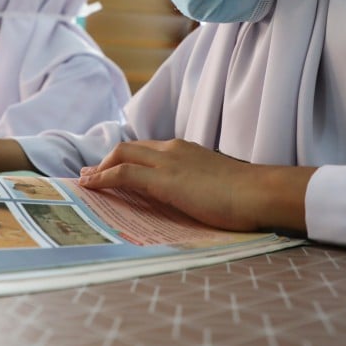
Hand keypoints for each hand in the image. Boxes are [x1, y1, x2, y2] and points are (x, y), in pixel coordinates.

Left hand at [77, 139, 314, 233]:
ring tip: (85, 183)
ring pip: (121, 155)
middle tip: (89, 175)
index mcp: (186, 150)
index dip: (126, 159)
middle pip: (128, 148)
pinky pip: (123, 173)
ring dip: (99, 170)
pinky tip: (92, 187)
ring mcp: (167, 163)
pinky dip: (103, 178)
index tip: (111, 169)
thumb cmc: (246, 195)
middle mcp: (172, 150)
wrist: (259, 193)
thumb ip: (197, 184)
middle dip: (105, 161)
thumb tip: (190, 198)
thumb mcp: (215, 183)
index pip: (147, 150)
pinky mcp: (164, 180)